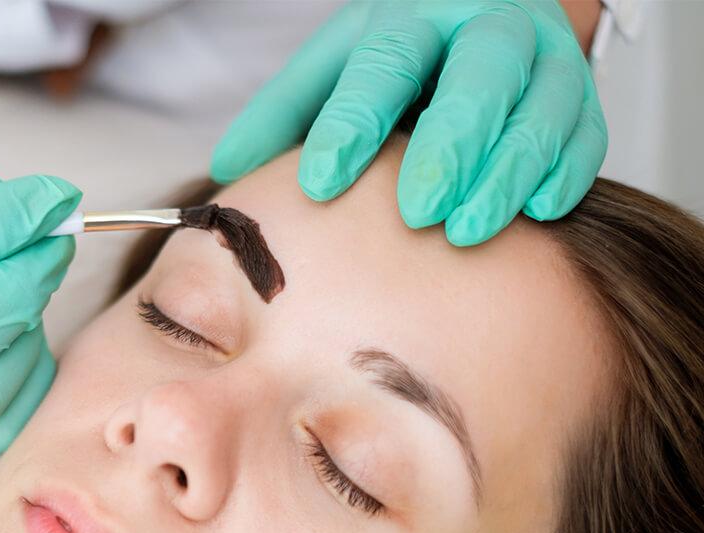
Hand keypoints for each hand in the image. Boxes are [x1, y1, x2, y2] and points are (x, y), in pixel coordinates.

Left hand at [210, 1, 606, 245]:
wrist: (484, 17)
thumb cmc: (402, 56)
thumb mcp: (335, 67)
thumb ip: (284, 114)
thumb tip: (227, 169)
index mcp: (414, 17)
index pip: (382, 63)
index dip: (352, 122)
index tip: (319, 183)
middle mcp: (486, 28)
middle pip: (479, 76)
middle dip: (450, 145)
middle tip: (415, 211)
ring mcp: (543, 61)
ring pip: (542, 108)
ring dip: (507, 172)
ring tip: (465, 230)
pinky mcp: (580, 100)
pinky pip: (586, 135)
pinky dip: (564, 173)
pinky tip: (537, 211)